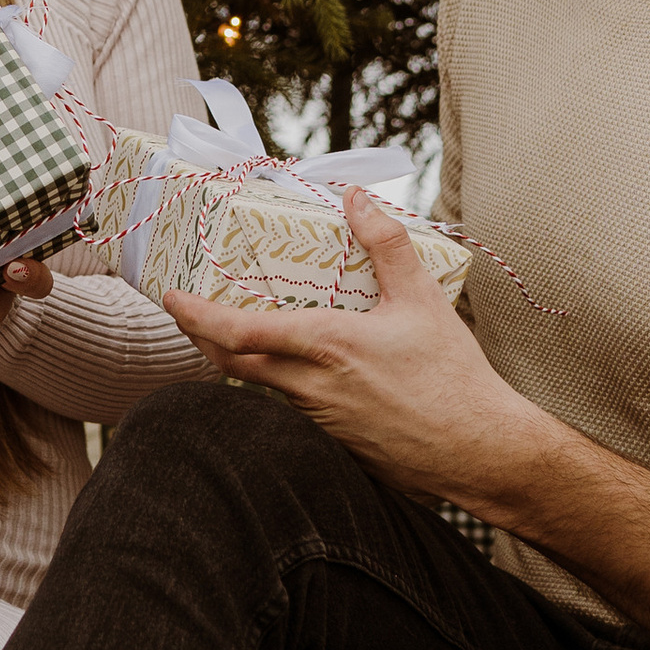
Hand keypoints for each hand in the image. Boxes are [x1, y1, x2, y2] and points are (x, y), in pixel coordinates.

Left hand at [166, 189, 545, 506]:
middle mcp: (309, 387)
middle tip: (186, 312)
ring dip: (237, 360)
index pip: (238, 331)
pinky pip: (288, 409)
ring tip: (231, 331)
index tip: (171, 297)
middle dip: (201, 336)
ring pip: (259, 387)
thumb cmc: (452, 378)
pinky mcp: (332, 442)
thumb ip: (386, 245)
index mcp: (325, 346)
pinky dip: (273, 384)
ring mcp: (317, 420)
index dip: (197, 316)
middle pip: (231, 363)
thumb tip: (357, 199)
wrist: (477, 450)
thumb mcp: (422, 299)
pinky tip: (288, 370)